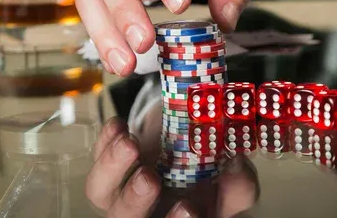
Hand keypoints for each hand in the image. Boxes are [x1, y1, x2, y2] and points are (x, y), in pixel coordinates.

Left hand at [85, 117, 258, 217]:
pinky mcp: (108, 161)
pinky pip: (97, 155)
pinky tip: (120, 126)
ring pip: (100, 192)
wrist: (191, 131)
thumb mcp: (234, 177)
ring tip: (130, 144)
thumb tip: (237, 169)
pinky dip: (105, 140)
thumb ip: (239, 183)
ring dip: (112, 167)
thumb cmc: (213, 166)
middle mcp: (145, 211)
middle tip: (150, 178)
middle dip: (134, 202)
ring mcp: (120, 188)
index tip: (189, 208)